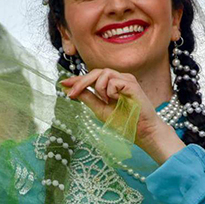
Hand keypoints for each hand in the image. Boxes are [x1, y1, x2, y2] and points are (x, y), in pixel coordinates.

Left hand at [61, 69, 184, 163]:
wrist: (141, 131)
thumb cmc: (124, 121)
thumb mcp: (100, 109)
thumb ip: (88, 98)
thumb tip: (71, 90)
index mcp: (111, 84)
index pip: (92, 77)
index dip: (77, 79)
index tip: (63, 83)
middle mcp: (119, 79)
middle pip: (95, 72)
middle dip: (81, 82)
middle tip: (72, 93)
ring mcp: (126, 79)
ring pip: (104, 73)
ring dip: (100, 88)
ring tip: (107, 101)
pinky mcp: (132, 83)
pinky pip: (114, 81)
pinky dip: (110, 91)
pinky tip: (116, 100)